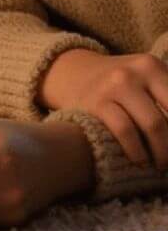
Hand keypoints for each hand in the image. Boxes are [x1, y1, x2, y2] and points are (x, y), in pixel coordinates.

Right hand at [38, 49, 167, 169]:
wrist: (73, 74)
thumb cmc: (121, 84)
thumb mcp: (146, 78)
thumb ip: (166, 98)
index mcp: (152, 66)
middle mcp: (134, 72)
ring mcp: (114, 86)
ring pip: (154, 125)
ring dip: (163, 153)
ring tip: (161, 164)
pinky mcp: (96, 103)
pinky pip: (126, 131)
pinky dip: (138, 151)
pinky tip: (140, 160)